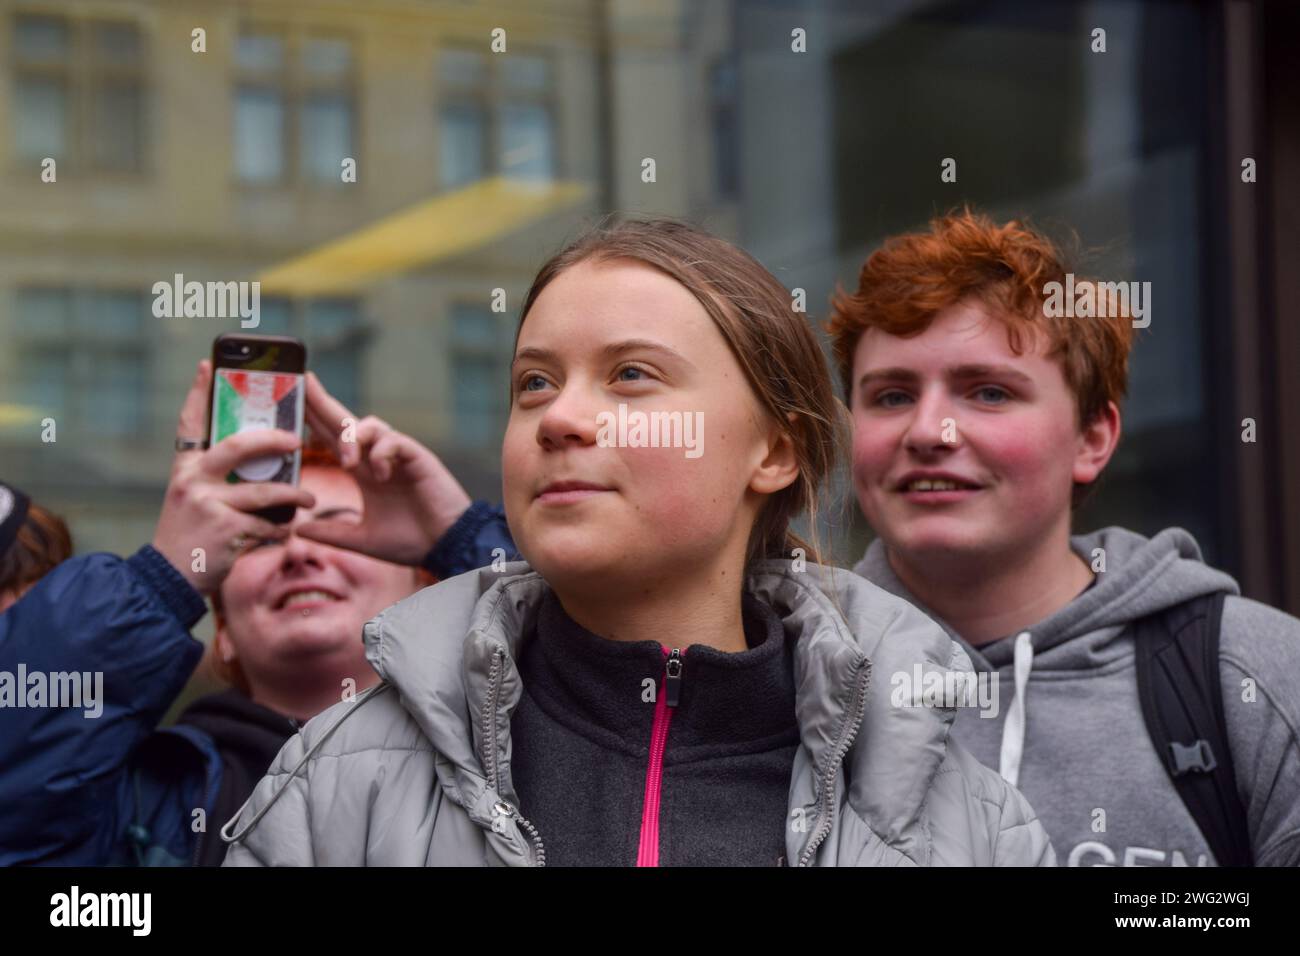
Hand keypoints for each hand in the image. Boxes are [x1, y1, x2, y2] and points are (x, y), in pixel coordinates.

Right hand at [152, 360, 315, 594]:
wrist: (167, 579)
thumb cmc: (188, 536)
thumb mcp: (191, 499)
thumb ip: (216, 478)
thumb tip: (258, 457)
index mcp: (185, 469)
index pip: (189, 424)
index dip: (197, 393)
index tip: (206, 364)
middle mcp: (193, 481)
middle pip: (239, 446)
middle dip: (273, 440)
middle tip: (297, 440)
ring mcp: (209, 505)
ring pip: (266, 492)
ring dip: (294, 497)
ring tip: (308, 500)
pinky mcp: (226, 530)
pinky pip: (268, 525)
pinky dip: (281, 531)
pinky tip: (284, 534)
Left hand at [295, 371, 471, 565]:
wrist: (446, 548)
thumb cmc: (411, 542)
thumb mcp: (363, 540)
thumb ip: (332, 534)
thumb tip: (298, 530)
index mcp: (365, 472)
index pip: (333, 439)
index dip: (314, 420)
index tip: (295, 400)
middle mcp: (379, 458)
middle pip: (346, 422)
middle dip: (324, 402)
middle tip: (305, 382)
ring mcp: (398, 455)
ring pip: (370, 425)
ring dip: (352, 438)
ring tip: (348, 464)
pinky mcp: (417, 456)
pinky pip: (393, 440)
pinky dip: (381, 453)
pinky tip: (381, 475)